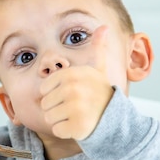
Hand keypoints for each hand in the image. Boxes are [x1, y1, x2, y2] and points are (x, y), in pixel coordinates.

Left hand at [39, 26, 113, 140]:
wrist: (116, 118)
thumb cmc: (100, 93)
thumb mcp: (98, 70)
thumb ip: (97, 48)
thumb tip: (104, 27)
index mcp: (73, 75)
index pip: (44, 88)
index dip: (54, 93)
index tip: (71, 94)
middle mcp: (74, 89)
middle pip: (45, 104)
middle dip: (57, 108)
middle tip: (76, 107)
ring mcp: (76, 109)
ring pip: (49, 118)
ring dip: (61, 120)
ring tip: (77, 115)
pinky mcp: (78, 127)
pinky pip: (57, 130)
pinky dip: (66, 131)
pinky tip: (79, 126)